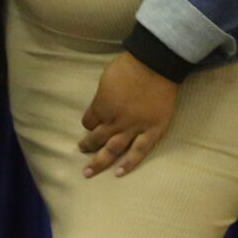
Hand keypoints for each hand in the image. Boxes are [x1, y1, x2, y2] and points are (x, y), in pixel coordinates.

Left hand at [78, 52, 179, 176]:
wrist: (156, 64)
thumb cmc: (129, 66)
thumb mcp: (106, 79)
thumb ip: (102, 98)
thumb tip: (101, 108)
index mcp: (102, 107)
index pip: (89, 121)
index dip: (88, 123)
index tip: (90, 124)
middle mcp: (115, 121)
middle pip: (97, 138)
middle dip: (87, 145)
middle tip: (81, 150)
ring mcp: (134, 128)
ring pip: (113, 149)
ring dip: (99, 161)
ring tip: (88, 172)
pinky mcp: (152, 130)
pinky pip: (139, 151)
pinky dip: (129, 163)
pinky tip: (119, 173)